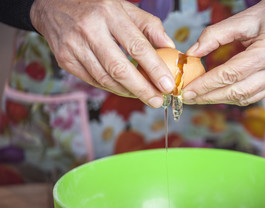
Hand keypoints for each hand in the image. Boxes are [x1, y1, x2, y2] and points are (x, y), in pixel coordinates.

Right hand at [30, 0, 175, 107]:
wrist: (53, 5)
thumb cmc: (96, 7)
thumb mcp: (125, 7)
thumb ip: (150, 26)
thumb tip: (170, 48)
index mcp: (109, 14)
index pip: (137, 46)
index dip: (154, 69)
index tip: (168, 85)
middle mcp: (89, 30)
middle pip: (119, 69)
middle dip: (142, 89)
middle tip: (157, 100)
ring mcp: (74, 46)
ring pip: (106, 79)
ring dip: (128, 92)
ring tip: (144, 96)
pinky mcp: (65, 60)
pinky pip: (93, 81)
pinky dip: (112, 88)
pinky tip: (125, 89)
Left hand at [183, 0, 264, 105]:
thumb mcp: (243, 18)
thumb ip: (214, 35)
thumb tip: (191, 54)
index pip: (229, 75)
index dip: (205, 85)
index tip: (187, 91)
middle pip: (236, 92)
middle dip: (208, 97)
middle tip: (187, 98)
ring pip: (244, 98)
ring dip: (220, 99)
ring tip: (199, 97)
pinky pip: (254, 96)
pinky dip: (234, 96)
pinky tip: (219, 93)